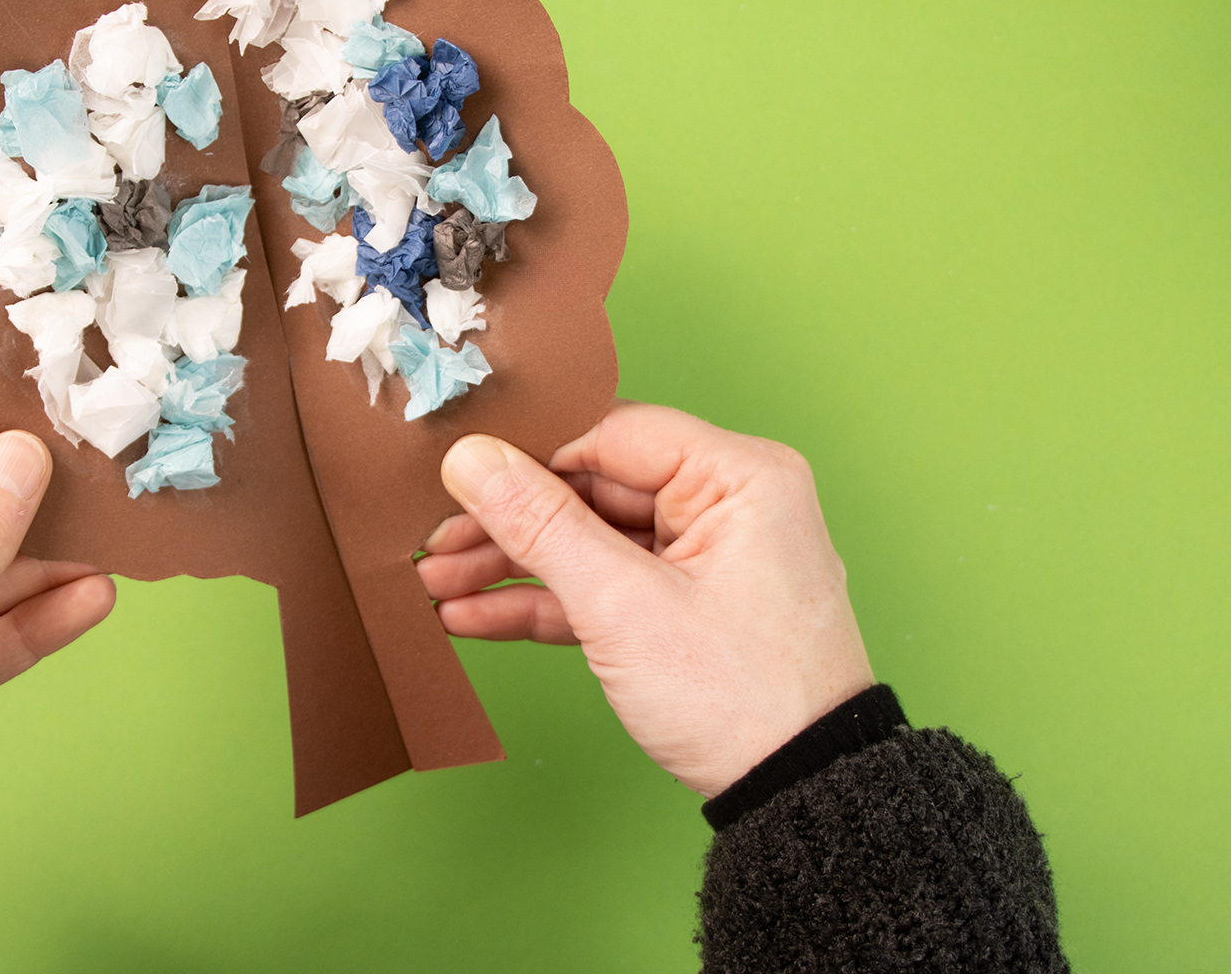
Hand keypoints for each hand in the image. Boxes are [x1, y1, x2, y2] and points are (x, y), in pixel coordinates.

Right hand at [417, 402, 872, 798]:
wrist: (798, 795)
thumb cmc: (740, 697)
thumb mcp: (621, 604)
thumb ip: (539, 524)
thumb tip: (472, 459)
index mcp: (738, 476)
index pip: (610, 434)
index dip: (529, 457)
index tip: (458, 479)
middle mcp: (728, 504)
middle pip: (592, 489)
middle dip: (507, 522)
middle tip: (433, 542)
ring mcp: (706, 559)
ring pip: (590, 541)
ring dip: (513, 566)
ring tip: (436, 584)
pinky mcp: (686, 608)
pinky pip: (605, 587)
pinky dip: (546, 603)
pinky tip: (475, 615)